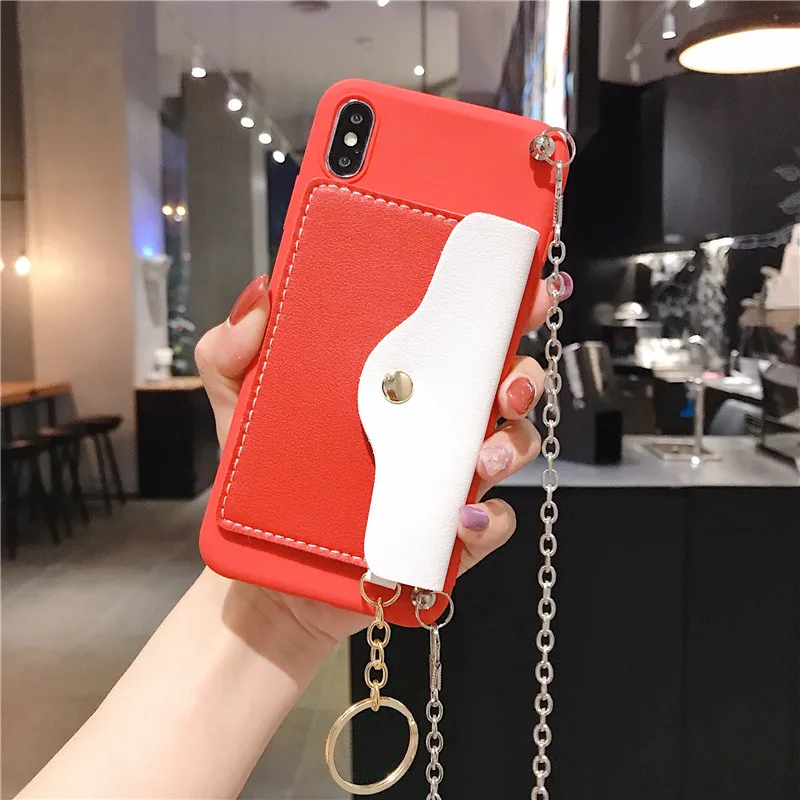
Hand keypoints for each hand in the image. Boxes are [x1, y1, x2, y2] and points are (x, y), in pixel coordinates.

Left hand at [195, 271, 572, 642]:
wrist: (269, 573)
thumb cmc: (266, 482)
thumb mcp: (238, 410)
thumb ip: (233, 353)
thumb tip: (261, 297)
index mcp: (397, 382)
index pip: (457, 335)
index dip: (501, 309)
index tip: (524, 291)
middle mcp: (431, 422)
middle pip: (503, 384)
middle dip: (524, 374)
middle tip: (509, 380)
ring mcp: (445, 477)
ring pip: (511, 447)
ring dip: (513, 444)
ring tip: (484, 454)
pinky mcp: (447, 534)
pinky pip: (490, 524)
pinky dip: (488, 520)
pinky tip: (461, 517)